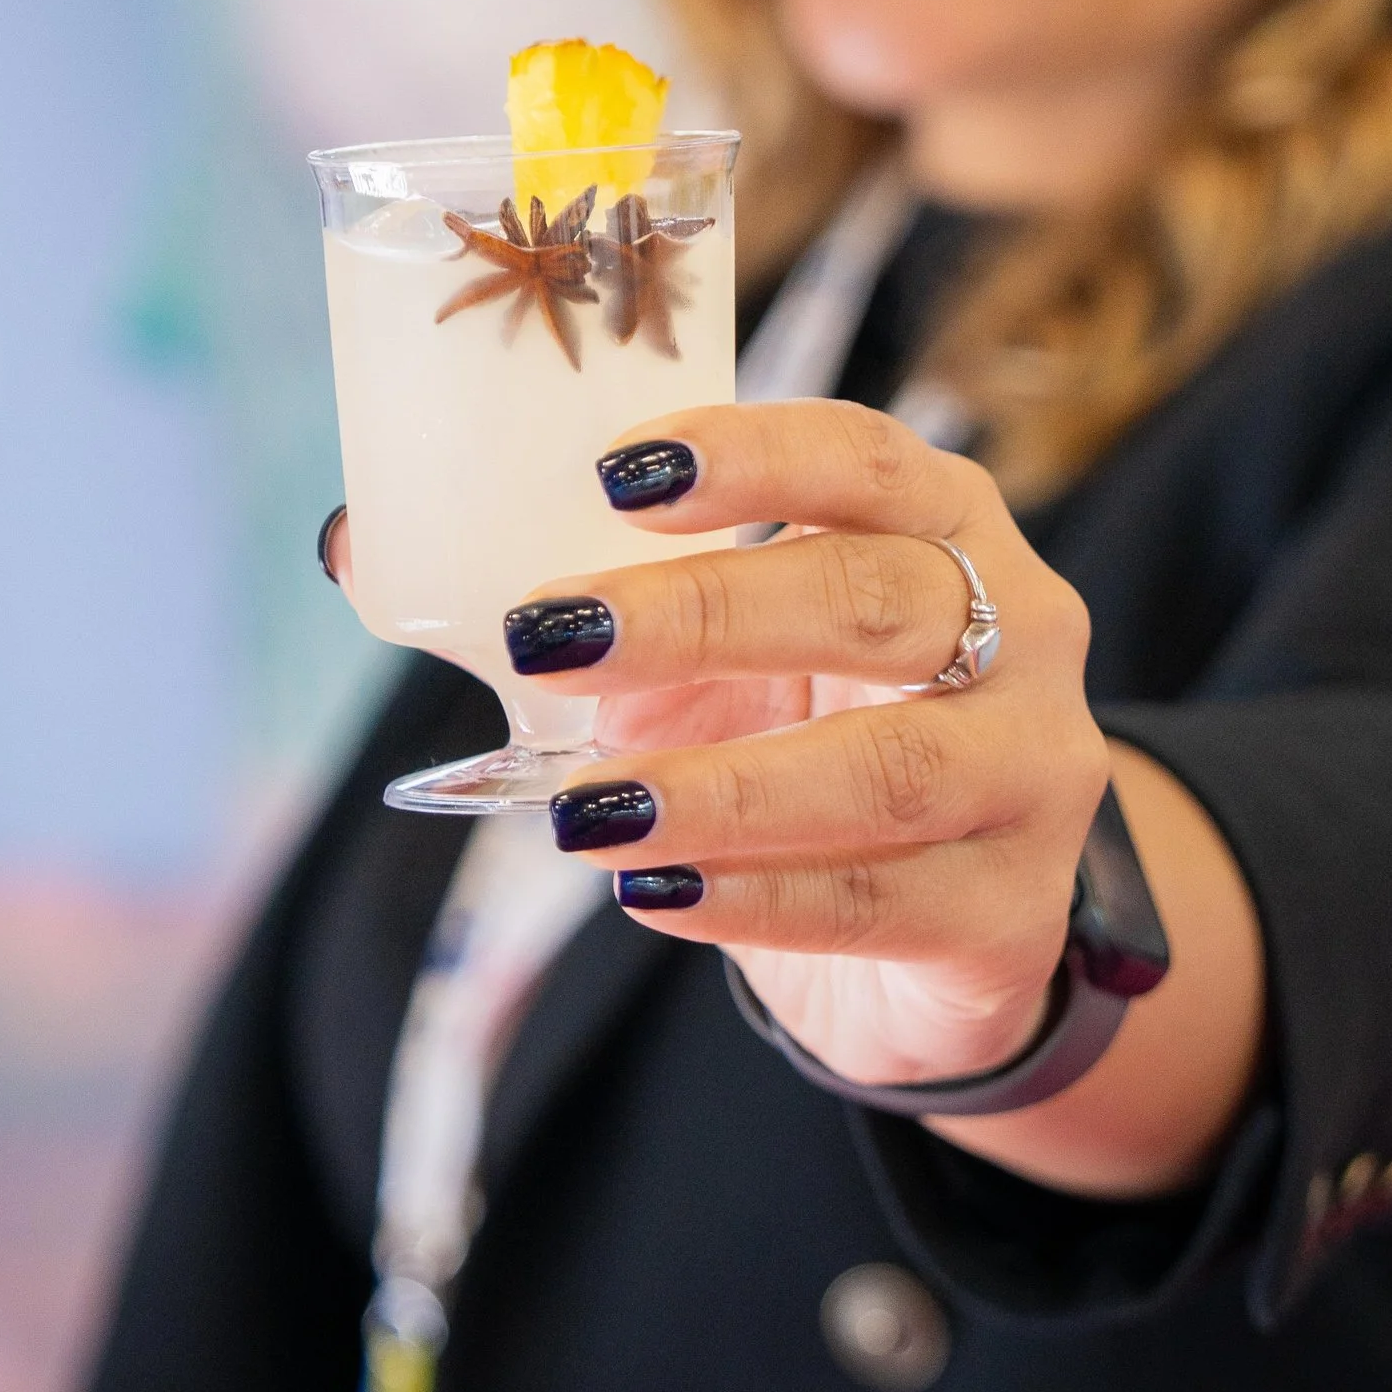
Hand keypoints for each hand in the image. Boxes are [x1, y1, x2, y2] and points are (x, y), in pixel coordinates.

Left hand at [514, 400, 1114, 1094]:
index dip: (750, 454)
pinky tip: (652, 895)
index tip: (615, 473)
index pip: (866, 458)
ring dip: (721, 785)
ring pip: (889, 768)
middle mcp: (1020, 632)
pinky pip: (885, 903)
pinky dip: (757, 900)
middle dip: (701, 612)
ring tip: (584, 811)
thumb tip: (356, 549)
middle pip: (872, 599)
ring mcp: (1035, 775)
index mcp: (945, 528)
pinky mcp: (1014, 916)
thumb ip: (584, 615)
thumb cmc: (805, 749)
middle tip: (548, 634)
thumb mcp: (710, 668)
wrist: (941, 938)